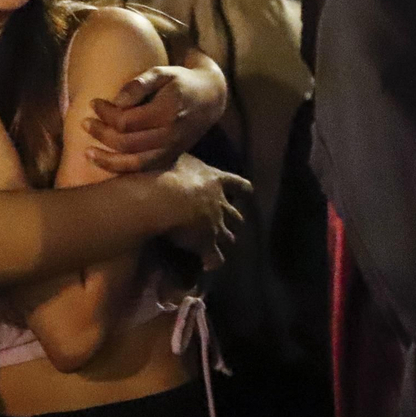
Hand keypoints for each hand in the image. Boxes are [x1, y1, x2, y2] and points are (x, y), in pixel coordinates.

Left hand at [86, 61, 226, 173]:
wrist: (210, 98)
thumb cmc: (181, 81)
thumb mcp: (162, 72)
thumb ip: (139, 84)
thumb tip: (117, 101)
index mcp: (167, 112)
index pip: (127, 120)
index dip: (106, 113)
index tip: (93, 103)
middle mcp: (170, 135)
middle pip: (126, 142)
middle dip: (101, 133)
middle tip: (84, 123)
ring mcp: (171, 149)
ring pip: (134, 163)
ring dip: (107, 160)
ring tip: (87, 153)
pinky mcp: (170, 157)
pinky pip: (143, 169)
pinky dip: (122, 169)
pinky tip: (105, 163)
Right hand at [159, 154, 248, 270]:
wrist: (167, 197)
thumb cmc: (169, 172)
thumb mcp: (179, 158)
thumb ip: (183, 157)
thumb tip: (176, 150)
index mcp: (217, 180)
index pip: (237, 183)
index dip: (242, 188)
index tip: (248, 191)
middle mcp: (221, 204)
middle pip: (234, 214)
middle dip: (234, 219)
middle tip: (232, 222)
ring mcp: (217, 225)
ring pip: (228, 236)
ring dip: (226, 238)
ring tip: (221, 243)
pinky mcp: (207, 243)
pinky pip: (215, 257)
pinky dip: (213, 261)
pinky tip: (208, 266)